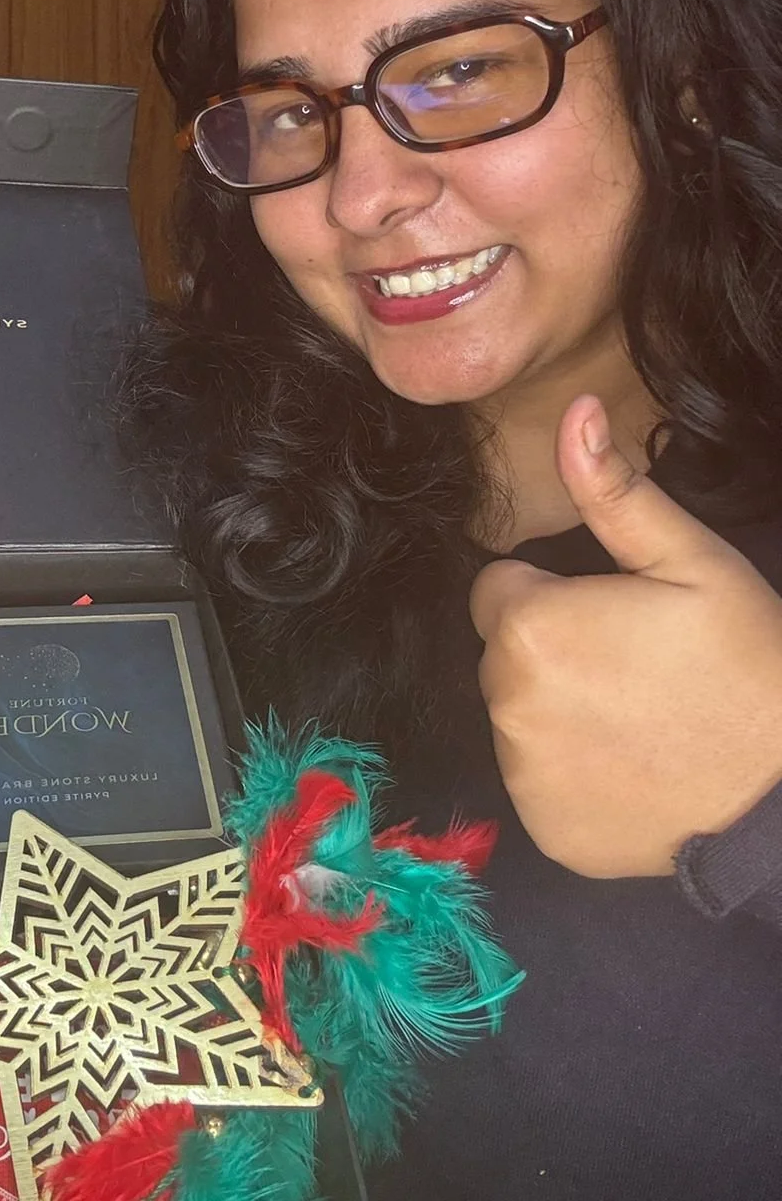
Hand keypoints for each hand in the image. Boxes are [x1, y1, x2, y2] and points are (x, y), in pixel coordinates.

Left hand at [469, 395, 781, 876]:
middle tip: (631, 665)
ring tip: (637, 716)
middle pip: (501, 653)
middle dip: (549, 649)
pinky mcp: (542, 828)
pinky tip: (631, 767)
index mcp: (527, 626)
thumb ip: (615, 491)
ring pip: (517, 716)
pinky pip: (537, 780)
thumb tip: (575, 411)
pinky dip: (571, 774)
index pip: (497, 589)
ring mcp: (521, 773)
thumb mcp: (690, 562)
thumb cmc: (743, 665)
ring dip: (557, 711)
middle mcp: (504, 701)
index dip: (550, 594)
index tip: (609, 614)